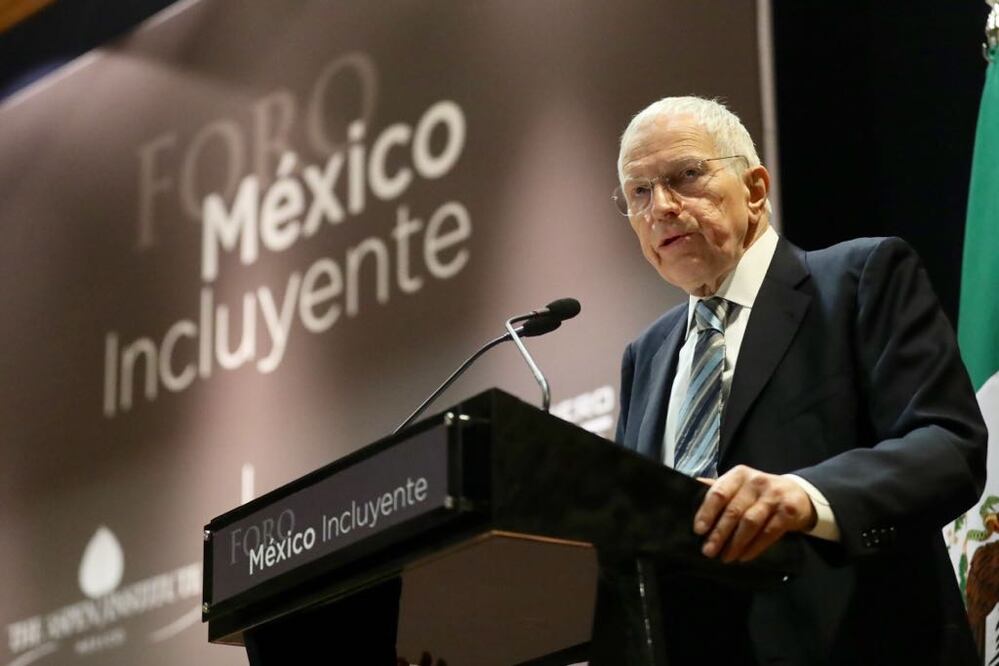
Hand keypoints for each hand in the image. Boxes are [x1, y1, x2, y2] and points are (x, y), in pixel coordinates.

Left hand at [693, 465, 815, 562]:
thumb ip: (718, 488)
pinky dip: (755, 547)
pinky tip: (744, 557)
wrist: (798, 494)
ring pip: (750, 522)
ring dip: (736, 543)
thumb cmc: (759, 492)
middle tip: (708, 551)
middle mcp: (756, 481)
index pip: (719, 492)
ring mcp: (774, 496)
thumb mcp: (739, 485)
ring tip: (725, 557)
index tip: (698, 530)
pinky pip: (768, 532)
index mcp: (739, 474)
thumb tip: (691, 486)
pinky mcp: (789, 511)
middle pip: (734, 510)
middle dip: (719, 533)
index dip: (707, 512)